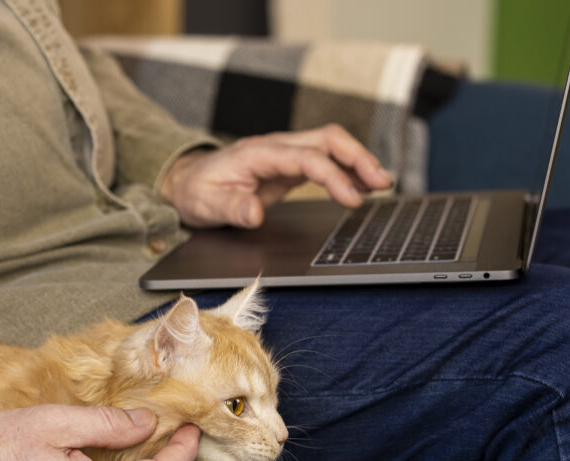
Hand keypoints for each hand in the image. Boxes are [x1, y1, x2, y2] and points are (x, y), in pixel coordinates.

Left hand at [159, 123, 393, 227]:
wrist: (186, 182)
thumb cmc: (196, 192)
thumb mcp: (205, 206)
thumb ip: (230, 209)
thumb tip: (254, 213)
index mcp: (257, 153)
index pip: (306, 157)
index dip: (333, 176)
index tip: (352, 199)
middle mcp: (275, 147)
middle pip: (327, 139)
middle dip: (358, 158)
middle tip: (383, 184)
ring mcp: (284, 153)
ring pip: (331, 145)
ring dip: (358, 160)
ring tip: (383, 184)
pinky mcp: (289, 165)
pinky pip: (324, 160)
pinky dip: (347, 169)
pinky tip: (363, 184)